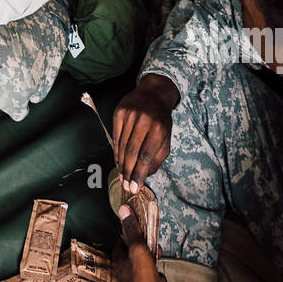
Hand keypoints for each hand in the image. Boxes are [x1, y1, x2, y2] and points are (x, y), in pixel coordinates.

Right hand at [112, 73, 178, 190]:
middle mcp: (144, 120)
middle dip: (128, 172)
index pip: (146, 155)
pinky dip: (116, 152)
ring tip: (122, 177)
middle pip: (132, 152)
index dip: (139, 173)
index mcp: (159, 128)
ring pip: (122, 145)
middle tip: (126, 187)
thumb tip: (145, 176)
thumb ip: (157, 157)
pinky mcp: (119, 112)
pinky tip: (118, 162)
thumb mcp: (166, 138)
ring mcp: (130, 115)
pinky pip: (116, 136)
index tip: (135, 188)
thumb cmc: (161, 120)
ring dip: (121, 164)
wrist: (153, 93)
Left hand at [112, 205, 168, 281]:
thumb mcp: (138, 250)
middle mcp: (126, 273)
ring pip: (153, 271)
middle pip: (141, 256)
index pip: (123, 242)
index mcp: (119, 261)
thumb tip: (123, 209)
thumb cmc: (143, 280)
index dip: (134, 236)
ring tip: (160, 281)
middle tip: (156, 256)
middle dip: (152, 257)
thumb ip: (132, 230)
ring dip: (160, 275)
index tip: (144, 234)